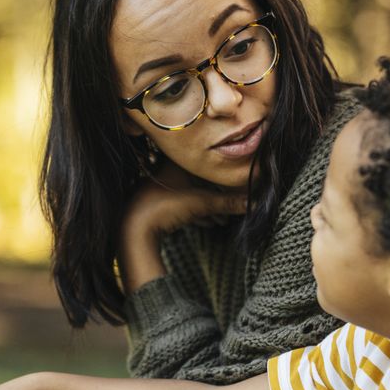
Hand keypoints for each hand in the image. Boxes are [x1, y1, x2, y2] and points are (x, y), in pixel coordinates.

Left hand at [119, 159, 247, 290]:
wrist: (134, 229)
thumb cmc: (165, 207)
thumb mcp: (203, 204)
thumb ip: (230, 202)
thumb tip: (256, 202)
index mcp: (178, 160)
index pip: (209, 165)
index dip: (225, 179)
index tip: (239, 190)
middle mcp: (168, 168)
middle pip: (202, 181)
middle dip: (219, 197)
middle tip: (233, 208)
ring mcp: (161, 185)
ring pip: (193, 194)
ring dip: (209, 207)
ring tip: (223, 220)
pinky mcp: (157, 201)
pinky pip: (182, 203)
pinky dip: (196, 212)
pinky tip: (208, 224)